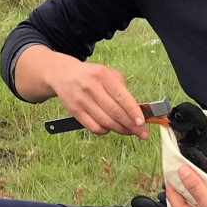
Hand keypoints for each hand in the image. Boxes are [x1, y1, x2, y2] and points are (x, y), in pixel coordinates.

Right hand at [16, 46, 148, 138]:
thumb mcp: (108, 73)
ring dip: (120, 130)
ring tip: (130, 132)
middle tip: (142, 133)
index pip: (122, 97)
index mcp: (103, 75)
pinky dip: (105, 131)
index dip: (133, 111)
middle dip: (131, 125)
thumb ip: (122, 89)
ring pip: (105, 122)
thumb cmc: (91, 75)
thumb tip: (136, 109)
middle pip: (115, 112)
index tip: (142, 122)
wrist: (64, 74)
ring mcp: (82, 100)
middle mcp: (92, 87)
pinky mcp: (75, 111)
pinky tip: (111, 128)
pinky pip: (93, 127)